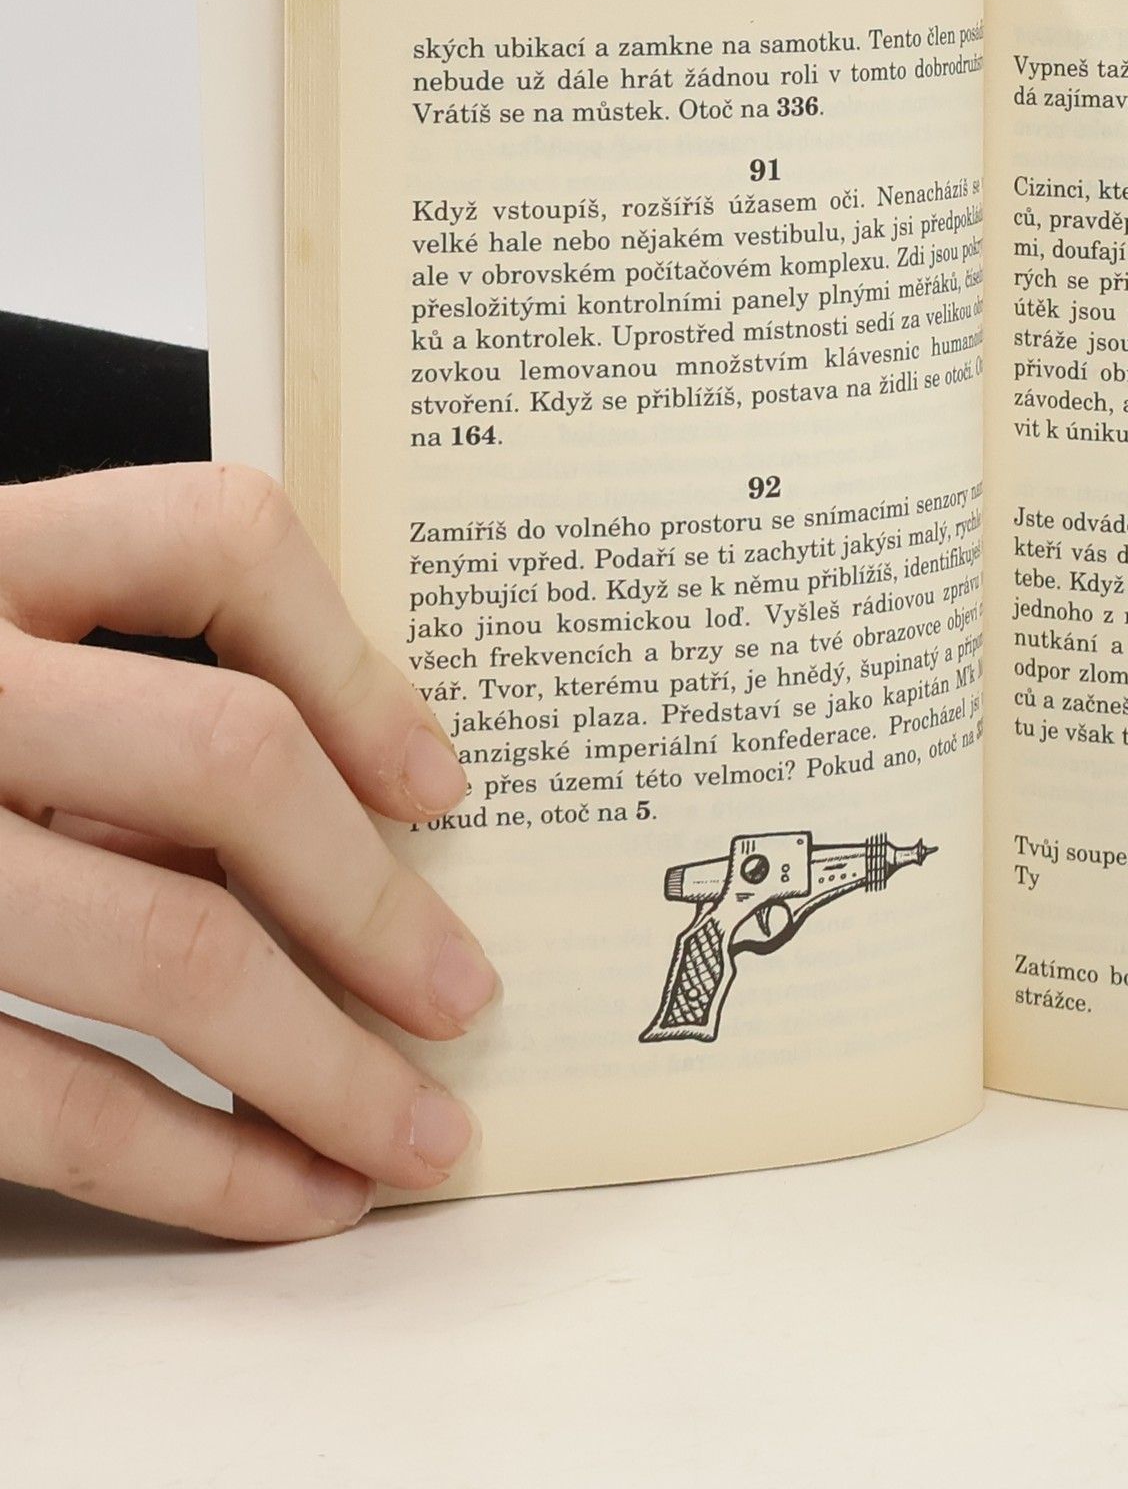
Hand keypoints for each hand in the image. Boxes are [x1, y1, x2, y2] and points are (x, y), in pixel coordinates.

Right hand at [0, 464, 494, 1239]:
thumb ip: (120, 704)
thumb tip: (375, 815)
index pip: (214, 540)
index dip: (355, 663)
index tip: (442, 785)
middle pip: (221, 757)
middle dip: (374, 898)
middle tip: (466, 992)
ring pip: (165, 950)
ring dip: (326, 1063)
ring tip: (418, 1127)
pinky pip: (55, 1107)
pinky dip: (205, 1166)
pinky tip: (295, 1193)